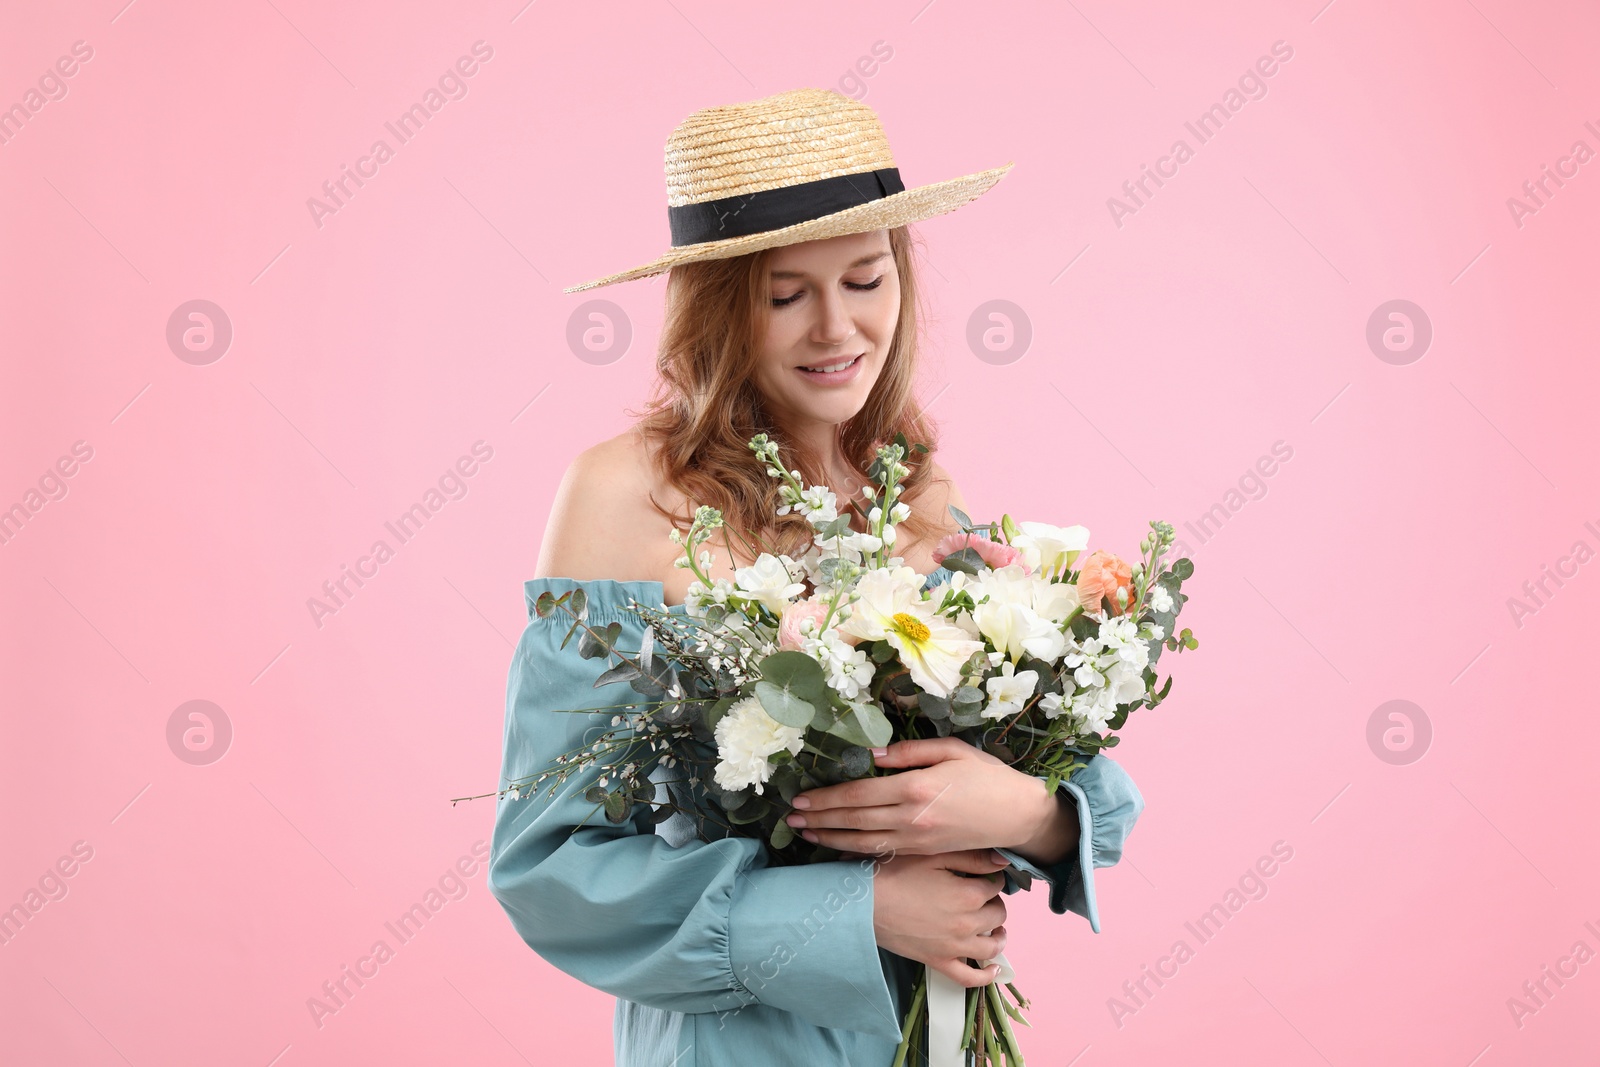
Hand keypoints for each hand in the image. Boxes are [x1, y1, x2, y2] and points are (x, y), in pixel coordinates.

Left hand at [786, 738, 1078, 862]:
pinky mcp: (923, 852)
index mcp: (915, 788)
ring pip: (863, 842)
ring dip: (830, 839)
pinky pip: (882, 853)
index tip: (802, 798)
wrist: (1018, 814)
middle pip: (854, 821)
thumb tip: (870, 755)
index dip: (826, 799)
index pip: (858, 795)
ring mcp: (917, 840)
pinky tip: (839, 849)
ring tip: (805, 834)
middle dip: (820, 820)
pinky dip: (856, 852)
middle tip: (792, 818)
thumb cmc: (986, 775)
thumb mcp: (950, 750)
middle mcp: (911, 818)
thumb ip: (907, 753)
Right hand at [870, 848, 1010, 986]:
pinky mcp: (938, 961)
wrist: (863, 902)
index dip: (991, 878)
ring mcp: (953, 947)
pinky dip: (986, 976)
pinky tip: (993, 968)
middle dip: (994, 902)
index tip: (983, 875)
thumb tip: (1001, 861)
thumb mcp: (932, 856)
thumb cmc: (893, 873)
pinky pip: (969, 978)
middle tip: (983, 895)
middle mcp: (967, 923)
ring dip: (999, 935)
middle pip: (997, 914)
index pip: (995, 885)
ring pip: (991, 946)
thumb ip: (970, 858)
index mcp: (968, 894)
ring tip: (996, 927)